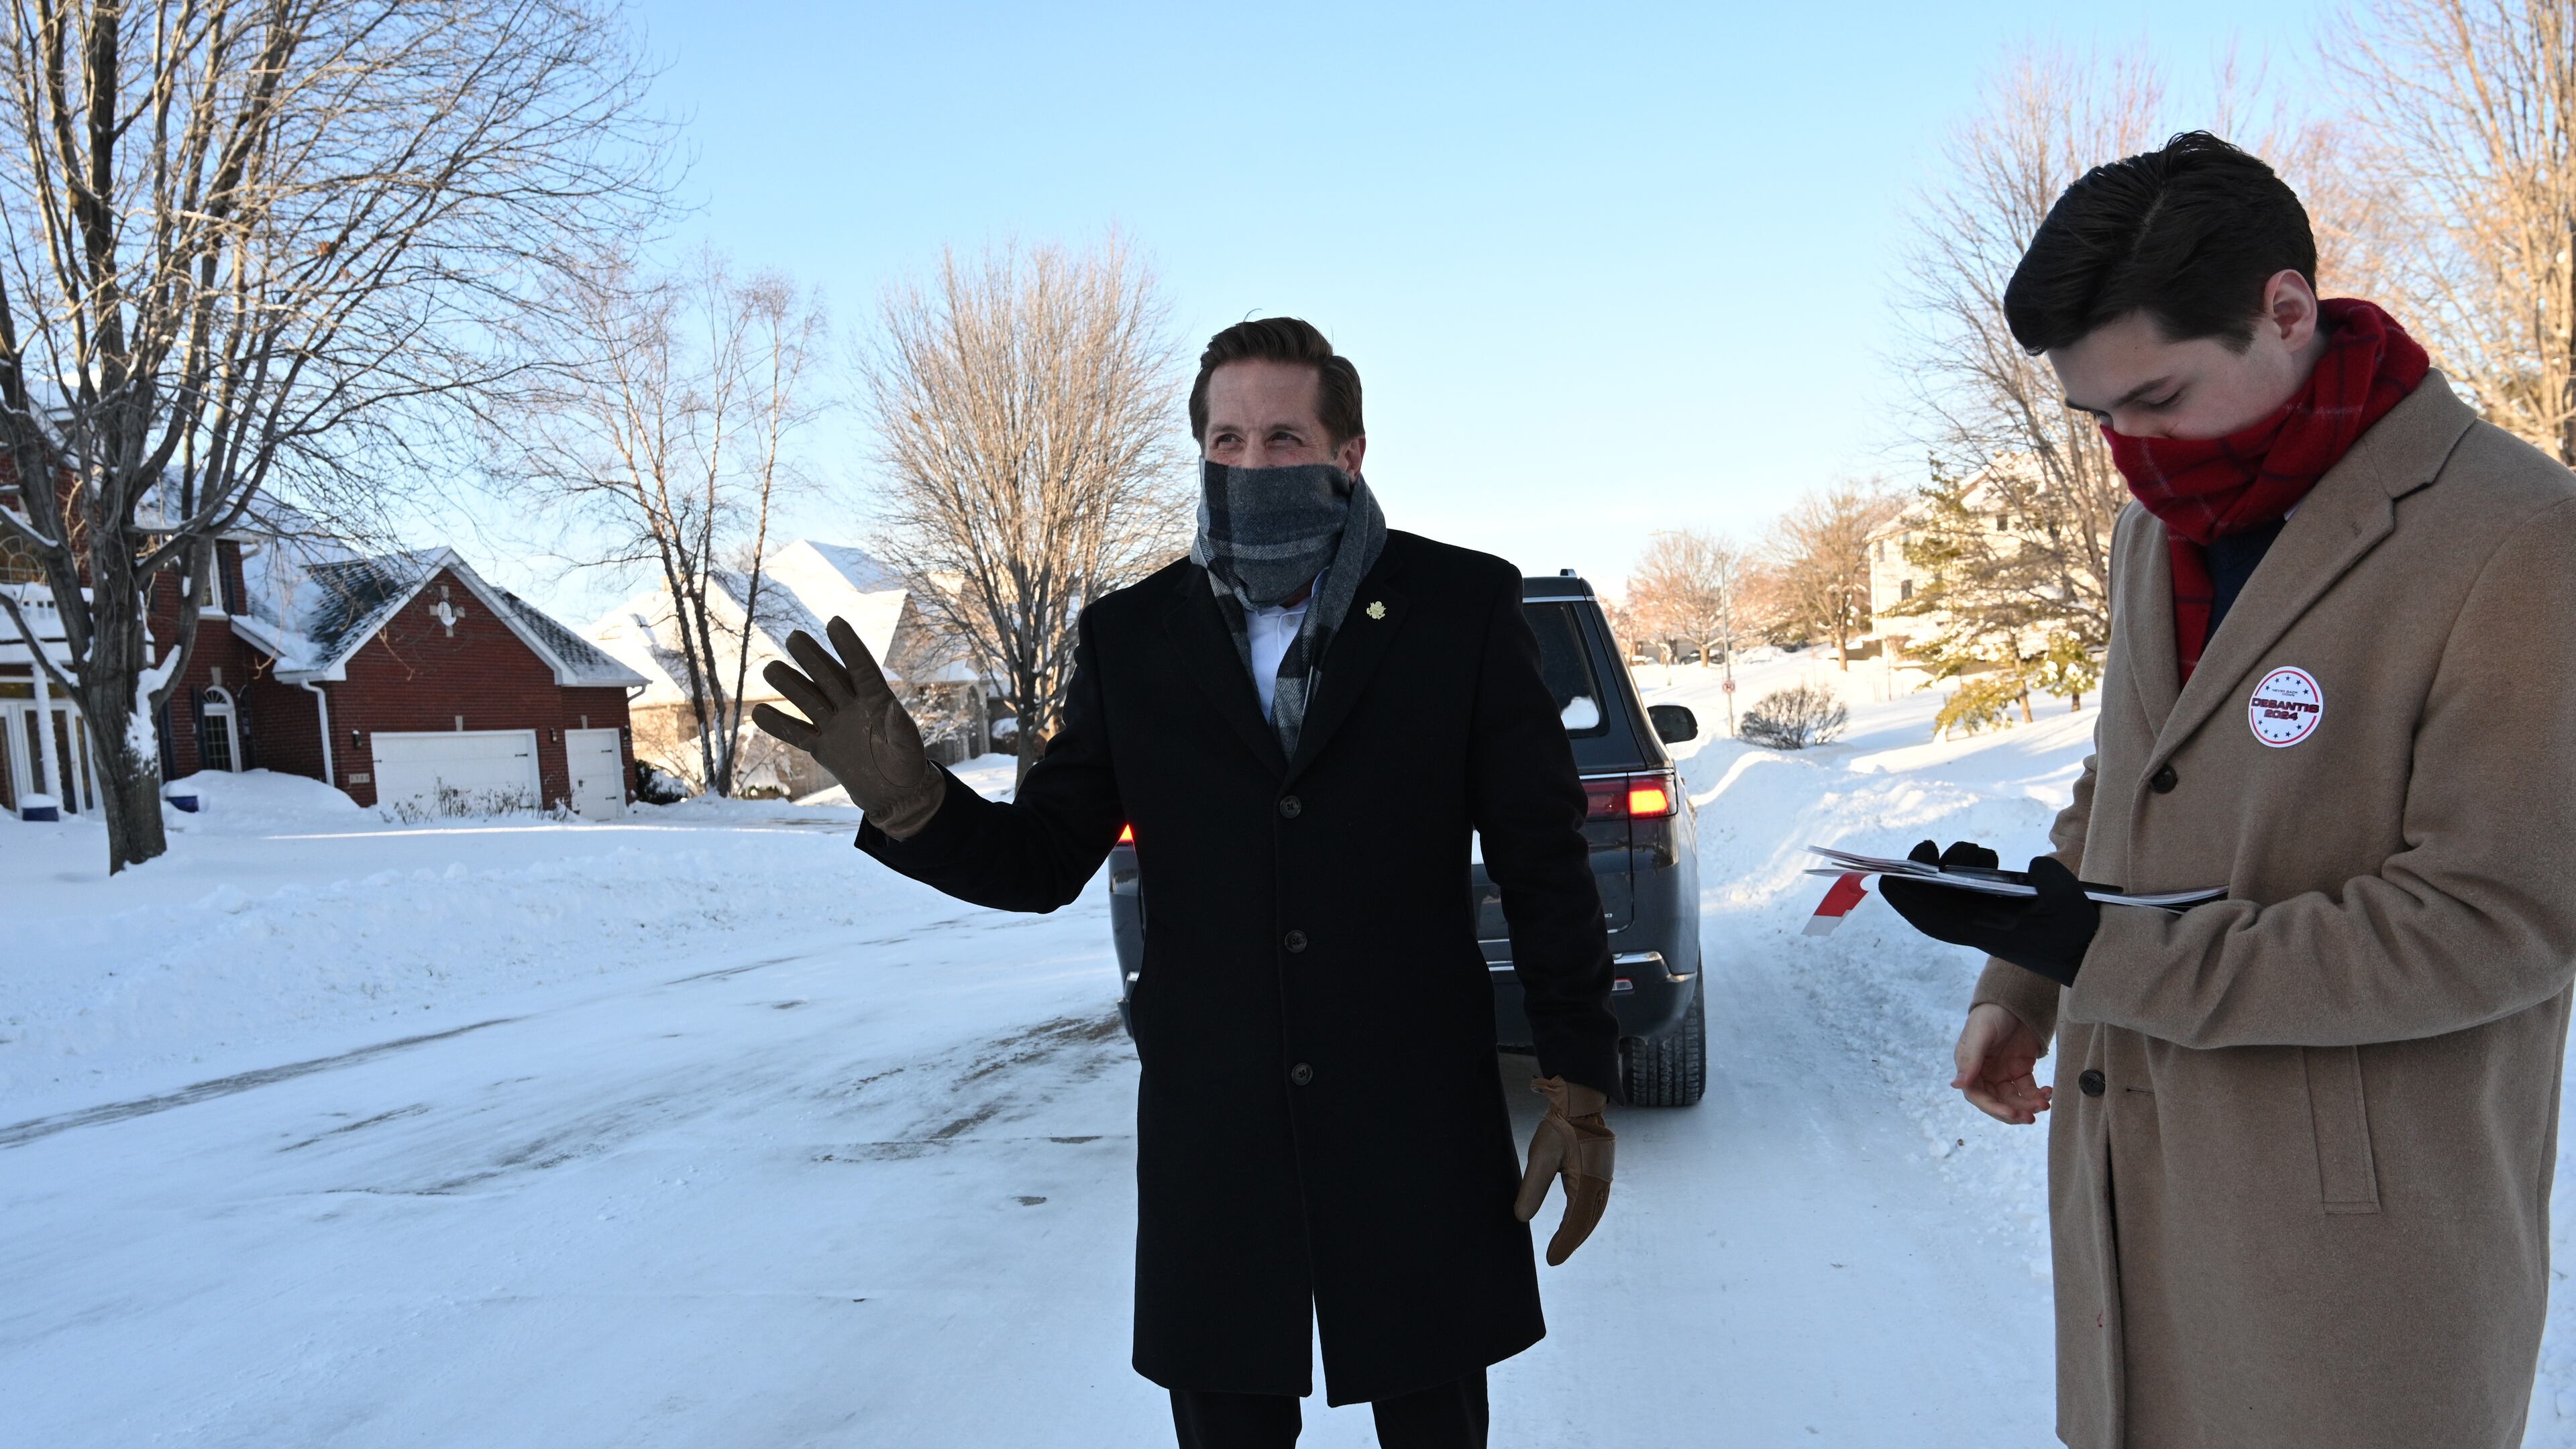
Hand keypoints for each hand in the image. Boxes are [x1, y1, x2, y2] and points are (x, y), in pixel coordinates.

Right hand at [750, 617, 944, 838]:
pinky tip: (758, 712)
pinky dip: (779, 725)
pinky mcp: (822, 748)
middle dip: (812, 658)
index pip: (861, 669)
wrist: (894, 794)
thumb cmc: (908, 765)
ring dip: (790, 685)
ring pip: (808, 700)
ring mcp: (834, 726)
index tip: (834, 622)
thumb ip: (899, 729)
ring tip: (771, 668)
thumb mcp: (908, 748)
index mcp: (877, 701)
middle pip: (828, 678)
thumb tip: (891, 707)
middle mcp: (852, 708)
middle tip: (795, 636)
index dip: (848, 647)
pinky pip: (797, 734)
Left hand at [1514, 1075, 1613, 1265]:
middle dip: (1571, 1241)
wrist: (1579, 1101)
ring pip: (1593, 1212)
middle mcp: (1601, 1182)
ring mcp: (1603, 1176)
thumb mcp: (1541, 1155)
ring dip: (1579, 1230)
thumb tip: (1521, 1218)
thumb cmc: (1559, 1126)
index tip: (1552, 1260)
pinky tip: (1574, 1219)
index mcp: (1589, 1181)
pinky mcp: (1600, 1170)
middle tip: (1555, 1258)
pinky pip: (1594, 1201)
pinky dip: (1584, 1216)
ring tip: (1563, 1245)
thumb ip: (1533, 1187)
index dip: (1563, 1243)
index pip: (1576, 1222)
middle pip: (1588, 1221)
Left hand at [1878, 839, 2099, 987]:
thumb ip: (2051, 883)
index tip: (1892, 872)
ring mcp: (1986, 919)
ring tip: (1973, 851)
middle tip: (1929, 847)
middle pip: (1933, 902)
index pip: (1932, 919)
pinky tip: (1987, 859)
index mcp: (1985, 932)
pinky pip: (1969, 891)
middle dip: (1923, 873)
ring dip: (1951, 869)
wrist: (2090, 955)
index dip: (1906, 898)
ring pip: (1950, 894)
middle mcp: (1978, 927)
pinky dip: (1969, 872)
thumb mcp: (2070, 905)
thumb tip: (2033, 866)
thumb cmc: (2078, 933)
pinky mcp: (1998, 911)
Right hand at [1953, 1002, 2051, 1124]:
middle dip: (2013, 1112)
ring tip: (2044, 1104)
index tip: (2011, 1113)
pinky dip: (2038, 1095)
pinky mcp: (2020, 1071)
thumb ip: (1970, 1060)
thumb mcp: (1980, 1034)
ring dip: (2028, 1105)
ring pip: (2015, 1099)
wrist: (2015, 1000)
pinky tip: (2048, 1093)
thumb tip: (1956, 1085)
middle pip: (1997, 1102)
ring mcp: (2003, 1074)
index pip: (1978, 1096)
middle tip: (2029, 1117)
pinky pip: (2028, 1089)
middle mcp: (1985, 1075)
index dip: (1993, 1108)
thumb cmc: (1991, 1014)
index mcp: (1970, 1068)